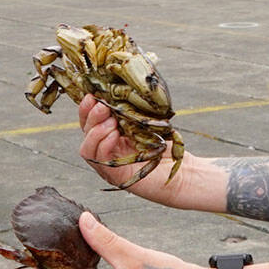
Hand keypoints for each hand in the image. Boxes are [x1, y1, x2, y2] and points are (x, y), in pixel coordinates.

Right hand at [77, 96, 197, 205]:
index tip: (91, 95)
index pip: (89, 123)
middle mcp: (106, 151)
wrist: (183, 173)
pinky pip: (101, 160)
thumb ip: (131, 111)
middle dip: (91, 117)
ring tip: (111, 122)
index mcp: (110, 137)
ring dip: (96, 132)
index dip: (86, 109)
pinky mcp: (116, 176)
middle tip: (103, 106)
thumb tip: (119, 92)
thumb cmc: (166, 148)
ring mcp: (109, 165)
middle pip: (85, 134)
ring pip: (87, 149)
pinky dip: (104, 145)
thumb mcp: (145, 123)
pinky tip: (115, 135)